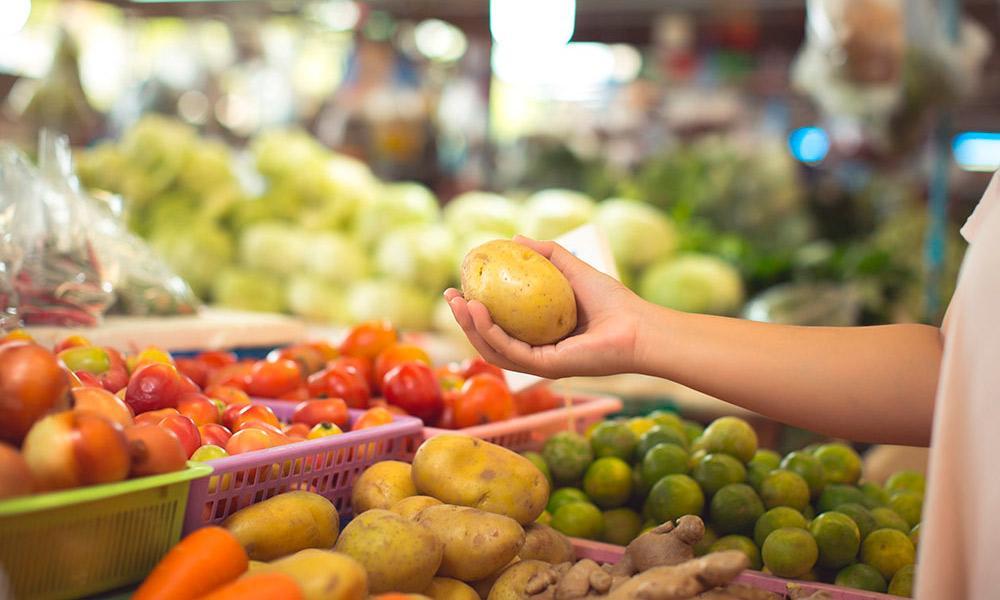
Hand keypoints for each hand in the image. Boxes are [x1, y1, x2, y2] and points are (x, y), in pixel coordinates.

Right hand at [445, 236, 645, 378]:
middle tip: (450, 295)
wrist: (638, 326)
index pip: (500, 326)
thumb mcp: (573, 268)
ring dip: (470, 328)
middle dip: (464, 321)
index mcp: (540, 335)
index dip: (476, 309)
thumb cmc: (614, 301)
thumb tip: (514, 239)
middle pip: (489, 340)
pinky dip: (490, 332)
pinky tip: (479, 310)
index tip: (461, 285)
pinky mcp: (546, 368)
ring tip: (458, 302)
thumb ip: (547, 254)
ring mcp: (540, 363)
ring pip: (493, 350)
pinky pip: (510, 350)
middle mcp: (537, 352)